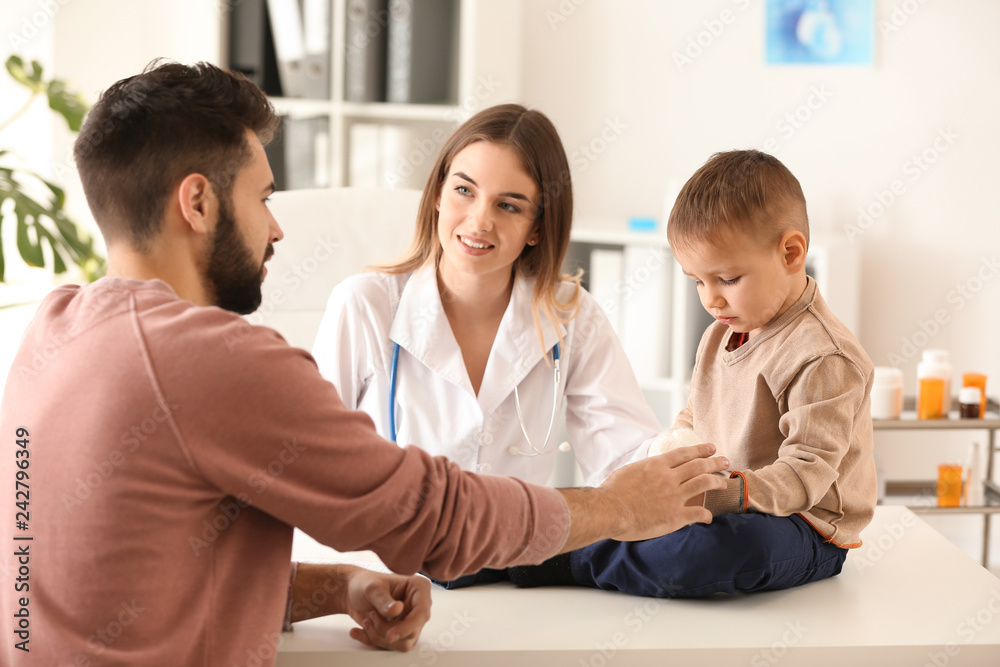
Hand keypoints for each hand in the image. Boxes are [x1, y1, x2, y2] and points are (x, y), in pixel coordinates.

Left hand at [343, 567, 431, 651]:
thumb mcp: (371, 589)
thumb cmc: (364, 583)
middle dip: (386, 630)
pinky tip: (360, 631)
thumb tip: (398, 610)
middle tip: (370, 616)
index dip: (407, 627)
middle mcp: (417, 606)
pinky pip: (391, 646)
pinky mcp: (400, 632)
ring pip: (402, 643)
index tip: (389, 635)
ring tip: (366, 621)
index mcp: (418, 588)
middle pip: (411, 631)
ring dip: (379, 636)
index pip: (422, 613)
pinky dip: (372, 640)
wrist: (351, 592)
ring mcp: (409, 621)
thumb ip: (383, 600)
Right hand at [557, 443, 728, 550]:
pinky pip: (698, 513)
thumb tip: (646, 469)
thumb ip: (642, 469)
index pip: (684, 453)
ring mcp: (674, 496)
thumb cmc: (612, 492)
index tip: (711, 448)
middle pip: (698, 465)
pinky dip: (706, 514)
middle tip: (725, 460)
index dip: (701, 449)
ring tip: (724, 482)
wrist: (610, 510)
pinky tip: (709, 517)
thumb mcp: (628, 470)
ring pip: (704, 483)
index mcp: (657, 465)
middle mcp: (669, 478)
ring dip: (717, 481)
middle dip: (715, 462)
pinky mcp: (675, 516)